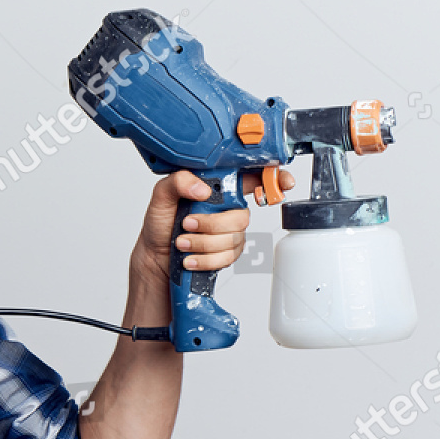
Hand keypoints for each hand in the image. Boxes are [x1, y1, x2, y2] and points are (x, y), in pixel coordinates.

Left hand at [132, 168, 295, 282]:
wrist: (154, 256)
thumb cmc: (160, 224)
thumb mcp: (161, 196)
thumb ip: (177, 182)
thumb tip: (202, 189)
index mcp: (217, 189)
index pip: (252, 178)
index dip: (274, 178)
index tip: (284, 183)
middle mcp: (228, 209)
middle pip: (241, 217)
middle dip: (211, 224)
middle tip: (187, 224)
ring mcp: (229, 232)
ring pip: (233, 238)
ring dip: (203, 243)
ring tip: (181, 243)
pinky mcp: (227, 253)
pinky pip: (228, 257)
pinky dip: (205, 260)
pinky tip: (190, 258)